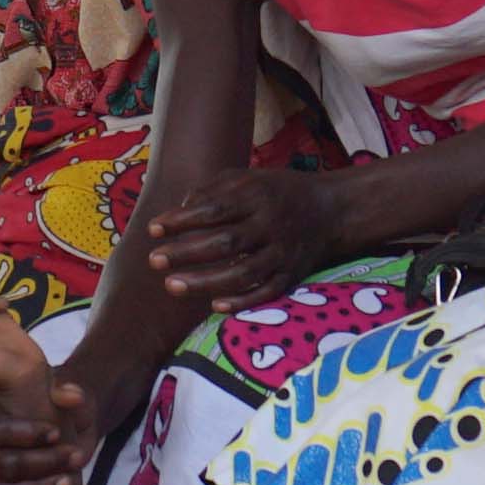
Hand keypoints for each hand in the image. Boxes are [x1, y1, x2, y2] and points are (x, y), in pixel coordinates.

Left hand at [132, 158, 344, 308]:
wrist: (331, 210)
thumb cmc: (277, 192)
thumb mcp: (248, 178)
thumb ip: (213, 190)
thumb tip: (180, 210)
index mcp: (258, 196)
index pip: (215, 209)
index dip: (182, 220)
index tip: (154, 229)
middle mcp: (271, 225)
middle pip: (226, 242)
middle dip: (187, 253)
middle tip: (154, 261)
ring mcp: (283, 252)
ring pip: (244, 273)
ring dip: (206, 281)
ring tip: (172, 286)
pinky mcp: (292, 275)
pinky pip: (267, 292)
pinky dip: (243, 301)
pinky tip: (214, 305)